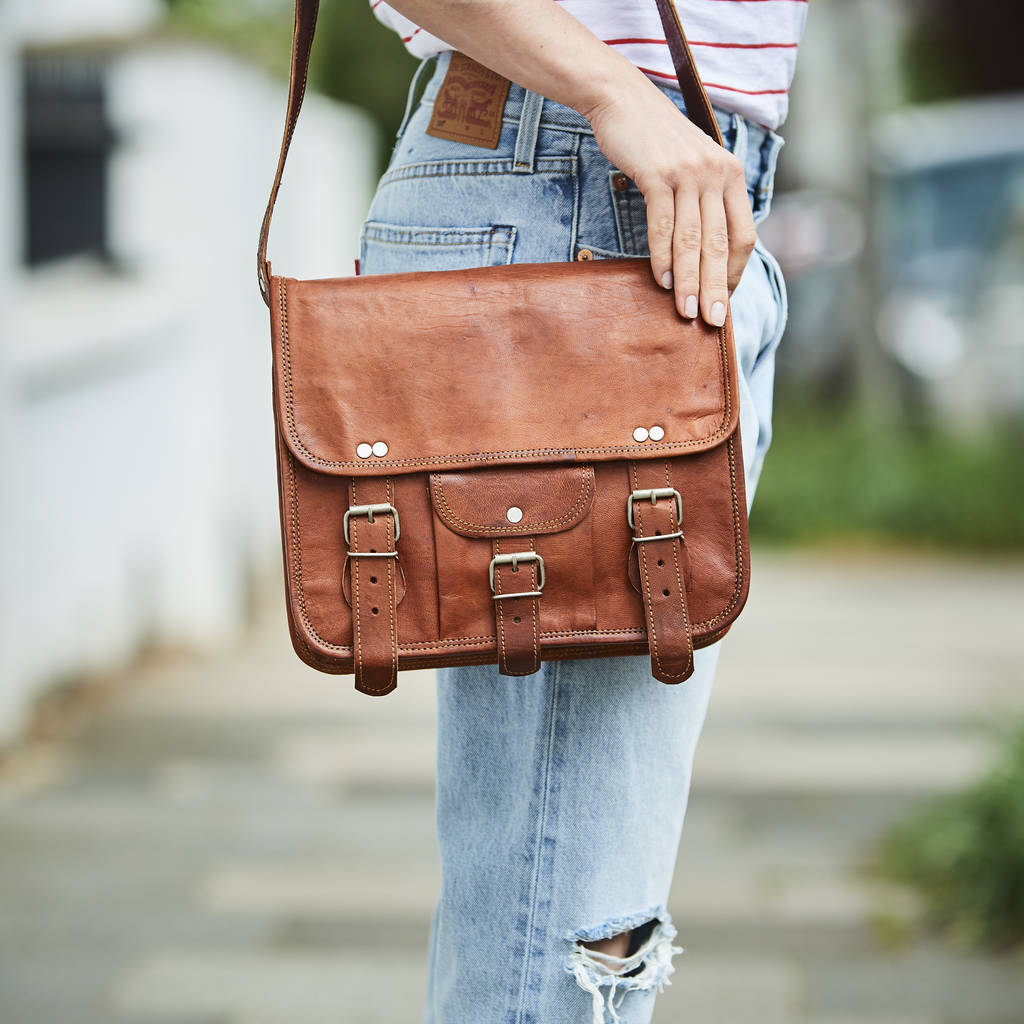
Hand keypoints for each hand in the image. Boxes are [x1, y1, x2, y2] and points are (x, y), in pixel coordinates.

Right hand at [584, 80, 755, 325]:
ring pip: (693, 240)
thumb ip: (704, 203)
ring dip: (690, 281)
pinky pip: (664, 225)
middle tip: (712, 321)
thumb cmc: (656, 142)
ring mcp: (689, 173)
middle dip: (717, 288)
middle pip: (720, 244)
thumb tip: (705, 255)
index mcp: (732, 175)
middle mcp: (717, 173)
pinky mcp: (659, 173)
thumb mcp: (693, 168)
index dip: (736, 273)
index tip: (724, 301)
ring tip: (686, 313)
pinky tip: (662, 281)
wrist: (623, 100)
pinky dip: (662, 257)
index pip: (743, 235)